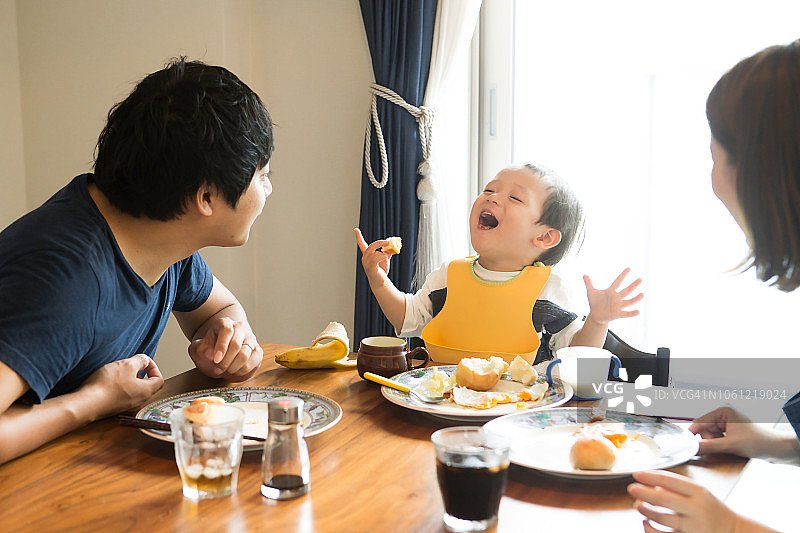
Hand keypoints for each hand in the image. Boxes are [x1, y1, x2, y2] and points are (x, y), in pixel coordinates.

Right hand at [81, 354, 163, 418]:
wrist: (86, 404)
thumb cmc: (107, 385)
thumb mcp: (127, 365)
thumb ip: (140, 361)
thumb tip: (145, 361)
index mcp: (146, 391)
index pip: (159, 380)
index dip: (154, 368)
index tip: (144, 362)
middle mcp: (138, 400)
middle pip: (146, 385)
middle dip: (140, 372)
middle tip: (129, 365)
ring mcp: (125, 405)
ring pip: (133, 389)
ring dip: (128, 379)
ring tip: (117, 372)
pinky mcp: (113, 407)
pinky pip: (121, 395)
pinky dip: (118, 386)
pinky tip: (107, 381)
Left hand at [189, 316, 262, 380]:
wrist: (221, 356)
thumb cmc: (210, 351)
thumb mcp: (199, 349)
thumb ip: (200, 350)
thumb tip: (211, 354)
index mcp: (225, 323)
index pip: (226, 330)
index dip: (221, 346)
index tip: (215, 360)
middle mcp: (240, 328)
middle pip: (236, 344)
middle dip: (225, 361)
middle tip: (217, 369)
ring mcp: (251, 339)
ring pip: (245, 354)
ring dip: (233, 367)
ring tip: (225, 370)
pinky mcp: (258, 351)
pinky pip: (253, 362)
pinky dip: (242, 370)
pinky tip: (235, 371)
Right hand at [355, 228, 392, 286]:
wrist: (381, 282)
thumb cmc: (381, 271)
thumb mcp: (385, 259)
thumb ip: (387, 251)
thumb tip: (392, 243)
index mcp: (367, 255)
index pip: (361, 244)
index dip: (358, 237)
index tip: (356, 229)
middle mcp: (365, 258)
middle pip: (371, 246)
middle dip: (380, 243)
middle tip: (388, 242)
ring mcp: (366, 263)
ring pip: (374, 252)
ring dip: (383, 253)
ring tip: (387, 257)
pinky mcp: (370, 268)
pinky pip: (375, 258)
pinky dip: (382, 257)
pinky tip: (385, 258)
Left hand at [583, 267, 642, 323]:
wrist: (595, 315)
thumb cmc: (595, 303)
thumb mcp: (591, 292)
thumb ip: (588, 283)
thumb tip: (584, 274)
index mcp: (611, 292)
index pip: (618, 282)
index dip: (623, 275)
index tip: (629, 268)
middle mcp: (617, 298)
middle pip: (627, 290)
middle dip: (633, 285)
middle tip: (640, 279)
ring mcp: (618, 306)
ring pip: (629, 302)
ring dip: (636, 299)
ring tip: (642, 294)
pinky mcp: (617, 314)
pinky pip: (626, 313)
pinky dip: (632, 313)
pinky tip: (638, 311)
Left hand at [627, 470, 744, 532]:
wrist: (735, 532)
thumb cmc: (712, 511)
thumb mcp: (701, 495)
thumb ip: (679, 489)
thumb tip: (651, 485)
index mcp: (699, 493)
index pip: (671, 480)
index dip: (651, 476)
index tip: (636, 474)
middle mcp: (698, 509)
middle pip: (664, 499)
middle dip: (644, 492)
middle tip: (631, 488)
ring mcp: (694, 527)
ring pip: (663, 518)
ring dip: (646, 511)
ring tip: (637, 505)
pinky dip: (651, 529)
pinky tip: (646, 523)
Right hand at [689, 406, 799, 461]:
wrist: (779, 449)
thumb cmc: (761, 442)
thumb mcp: (731, 445)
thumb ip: (709, 446)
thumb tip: (692, 448)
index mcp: (723, 411)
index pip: (700, 422)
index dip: (694, 435)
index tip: (688, 446)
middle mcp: (725, 415)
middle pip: (705, 431)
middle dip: (710, 442)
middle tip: (720, 448)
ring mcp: (729, 424)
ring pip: (711, 437)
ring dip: (716, 446)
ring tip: (730, 449)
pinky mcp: (732, 433)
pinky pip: (718, 441)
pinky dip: (722, 447)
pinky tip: (732, 449)